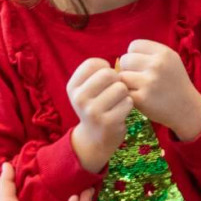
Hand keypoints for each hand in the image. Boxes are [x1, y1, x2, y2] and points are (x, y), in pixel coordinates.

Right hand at [67, 58, 131, 172]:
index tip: (105, 78)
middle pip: (108, 73)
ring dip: (124, 93)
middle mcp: (79, 98)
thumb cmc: (96, 105)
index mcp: (72, 87)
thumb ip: (97, 73)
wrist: (95, 138)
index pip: (93, 63)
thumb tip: (120, 62)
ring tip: (117, 101)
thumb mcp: (86, 89)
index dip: (105, 67)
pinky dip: (128, 105)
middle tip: (115, 90)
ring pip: (121, 87)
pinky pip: (128, 102)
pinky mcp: (108, 122)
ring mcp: (93, 111)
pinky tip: (121, 111)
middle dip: (117, 79)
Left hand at [119, 40, 200, 140]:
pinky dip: (128, 94)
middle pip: (125, 60)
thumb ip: (150, 54)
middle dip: (128, 69)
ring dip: (126, 82)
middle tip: (139, 78)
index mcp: (164, 53)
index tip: (142, 65)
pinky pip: (123, 91)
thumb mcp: (170, 60)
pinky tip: (139, 97)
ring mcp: (149, 82)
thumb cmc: (174, 82)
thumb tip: (123, 56)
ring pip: (121, 76)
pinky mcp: (142, 98)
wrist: (187, 108)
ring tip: (138, 87)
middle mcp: (157, 65)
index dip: (135, 55)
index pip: (134, 45)